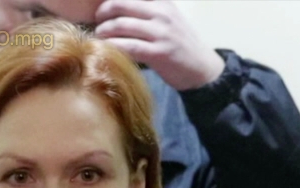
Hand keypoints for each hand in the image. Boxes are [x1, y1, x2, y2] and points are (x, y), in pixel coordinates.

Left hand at [94, 0, 225, 90]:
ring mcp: (161, 33)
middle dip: (103, 13)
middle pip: (120, 4)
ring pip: (121, 25)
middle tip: (97, 22)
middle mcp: (161, 13)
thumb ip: (147, 12)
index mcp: (162, 2)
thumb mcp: (167, 19)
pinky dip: (113, 47)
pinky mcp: (159, 53)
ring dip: (103, 32)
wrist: (202, 68)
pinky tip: (106, 50)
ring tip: (99, 38)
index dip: (110, 0)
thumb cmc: (180, 44)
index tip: (103, 9)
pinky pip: (128, 47)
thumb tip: (119, 10)